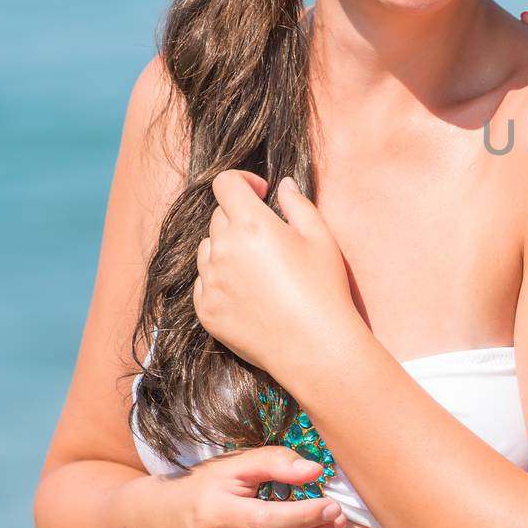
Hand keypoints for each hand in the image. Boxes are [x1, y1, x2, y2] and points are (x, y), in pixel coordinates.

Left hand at [194, 170, 359, 385]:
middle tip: (270, 239)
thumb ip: (297, 203)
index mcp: (250, 225)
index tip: (261, 194)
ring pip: (208, 249)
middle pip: (218, 217)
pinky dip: (221, 279)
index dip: (243, 181)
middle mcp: (222, 250)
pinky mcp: (205, 309)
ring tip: (259, 269)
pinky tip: (251, 293)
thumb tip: (282, 186)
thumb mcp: (321, 238)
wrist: (313, 345)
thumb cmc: (323, 288)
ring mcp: (210, 281)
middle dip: (241, 218)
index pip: (225, 184)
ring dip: (227, 248)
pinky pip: (204, 282)